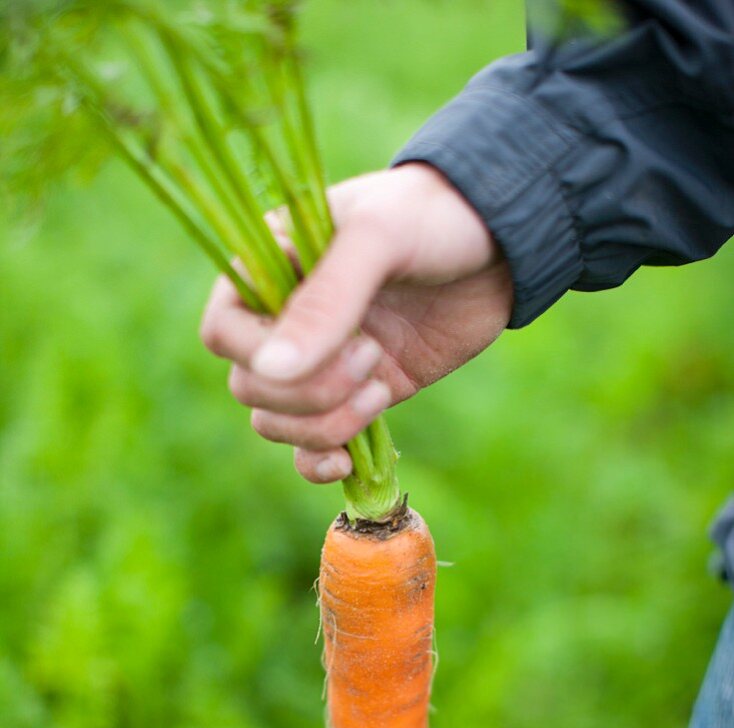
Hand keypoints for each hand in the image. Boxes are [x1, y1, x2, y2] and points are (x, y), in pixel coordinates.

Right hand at [200, 163, 512, 482]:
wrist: (504, 244)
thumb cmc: (434, 217)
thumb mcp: (379, 240)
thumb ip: (326, 301)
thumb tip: (272, 369)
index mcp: (270, 269)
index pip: (224, 332)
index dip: (261, 354)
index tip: (329, 340)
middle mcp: (286, 321)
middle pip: (251, 387)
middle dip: (310, 391)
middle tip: (371, 354)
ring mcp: (321, 363)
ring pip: (276, 423)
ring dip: (324, 425)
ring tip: (379, 387)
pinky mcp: (355, 397)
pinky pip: (309, 449)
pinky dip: (319, 464)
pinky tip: (348, 462)